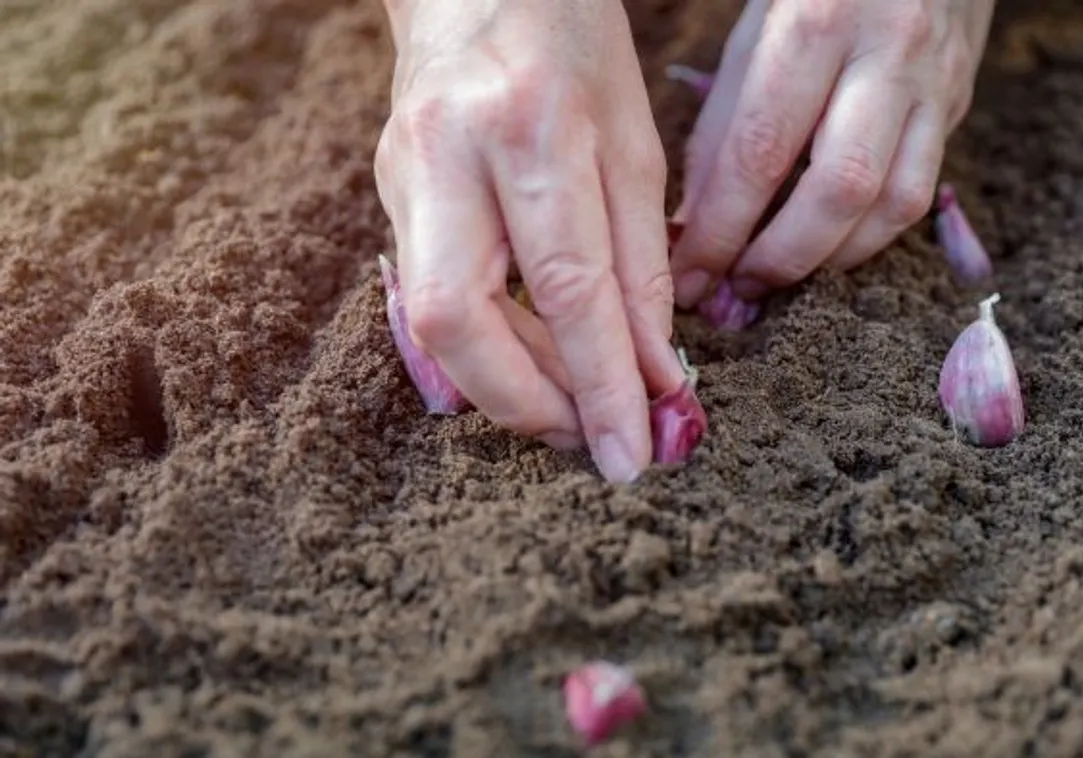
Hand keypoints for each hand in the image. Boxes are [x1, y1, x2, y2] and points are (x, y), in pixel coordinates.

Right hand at [374, 0, 686, 482]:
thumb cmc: (574, 46)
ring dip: (512, 382)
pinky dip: (490, 344)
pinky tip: (535, 361)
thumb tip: (654, 377)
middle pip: (458, 322)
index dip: (600, 385)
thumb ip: (643, 266)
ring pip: (436, 323)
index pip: (568, 288)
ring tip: (578, 405)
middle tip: (590, 438)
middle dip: (526, 403)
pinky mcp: (388, 195)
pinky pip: (432, 297)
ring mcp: (401, 176)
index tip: (633, 455)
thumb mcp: (634, 144)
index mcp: (530, 128)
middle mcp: (448, 156)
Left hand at [669, 0, 996, 306]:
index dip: (720, 227)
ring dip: (827, 259)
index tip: (688, 275)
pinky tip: (827, 250)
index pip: (760, 148)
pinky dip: (868, 238)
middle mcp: (886, 51)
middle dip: (777, 258)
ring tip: (775, 280)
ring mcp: (933, 81)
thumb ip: (726, 114)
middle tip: (734, 292)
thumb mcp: (758, 16)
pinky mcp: (957, 103)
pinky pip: (918, 194)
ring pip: (890, 204)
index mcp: (818, 17)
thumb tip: (693, 221)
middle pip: (836, 188)